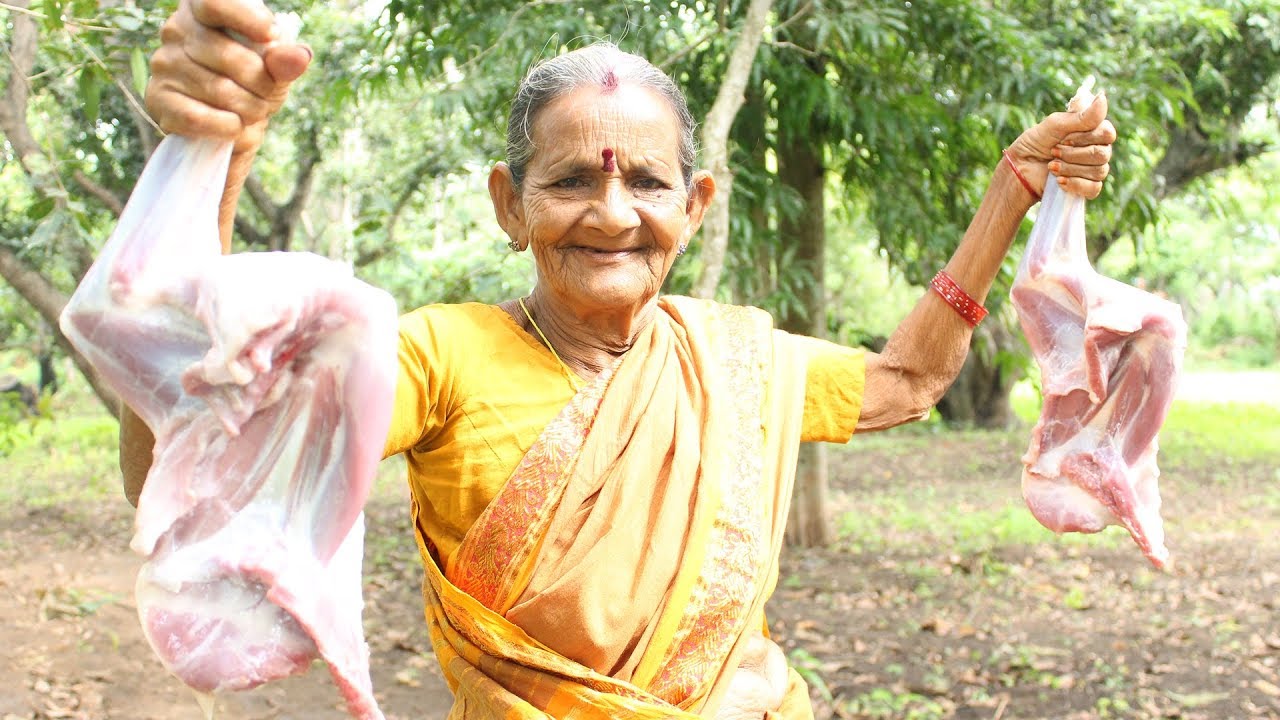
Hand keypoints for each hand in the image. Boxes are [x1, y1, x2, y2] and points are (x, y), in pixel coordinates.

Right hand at [145, 0, 311, 153]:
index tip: (271, 35)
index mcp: (201, 11)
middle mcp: (176, 31)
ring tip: (253, 111)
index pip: (215, 2)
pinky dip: (226, 127)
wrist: (228, 123)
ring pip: (219, 90)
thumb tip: (299, 57)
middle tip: (268, 94)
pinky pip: (197, 117)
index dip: (246, 18)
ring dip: (249, 109)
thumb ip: (284, 61)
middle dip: (262, 83)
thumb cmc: (251, 83)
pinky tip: (234, 126)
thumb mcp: (273, 69)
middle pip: (228, 56)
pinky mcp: (158, 98)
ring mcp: (163, 64)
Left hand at [1006, 91, 1115, 199]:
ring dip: (1070, 168)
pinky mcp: (1086, 187)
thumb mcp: (1055, 125)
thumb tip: (1103, 97)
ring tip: (1051, 166)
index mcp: (1093, 131)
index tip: (1064, 138)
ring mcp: (1093, 169)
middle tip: (1053, 152)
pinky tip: (1060, 181)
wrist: (1020, 168)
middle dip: (1074, 154)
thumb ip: (1080, 116)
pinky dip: (1076, 184)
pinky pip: (1094, 188)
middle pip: (1103, 153)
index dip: (1086, 137)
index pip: (1107, 133)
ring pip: (1099, 171)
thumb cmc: (1036, 143)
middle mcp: (1097, 149)